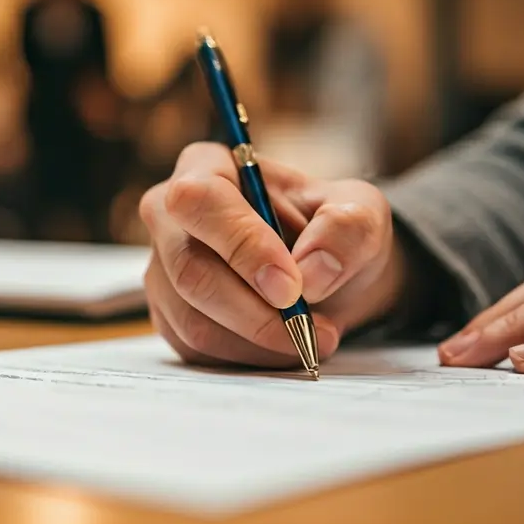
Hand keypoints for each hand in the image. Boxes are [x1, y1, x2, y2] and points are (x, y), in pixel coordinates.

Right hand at [138, 142, 405, 367]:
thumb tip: (311, 273)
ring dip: (258, 341)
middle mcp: (169, 215)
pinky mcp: (169, 315)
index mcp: (207, 167)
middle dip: (255, 312)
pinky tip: (282, 345)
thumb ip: (346, 229)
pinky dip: (247, 357)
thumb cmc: (330, 230)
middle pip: (189, 269)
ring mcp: (162, 268)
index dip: (242, 245)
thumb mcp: (361, 213)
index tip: (292, 287)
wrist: (321, 273)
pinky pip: (196, 348)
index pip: (200, 201)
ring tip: (311, 338)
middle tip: (311, 330)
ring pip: (193, 319)